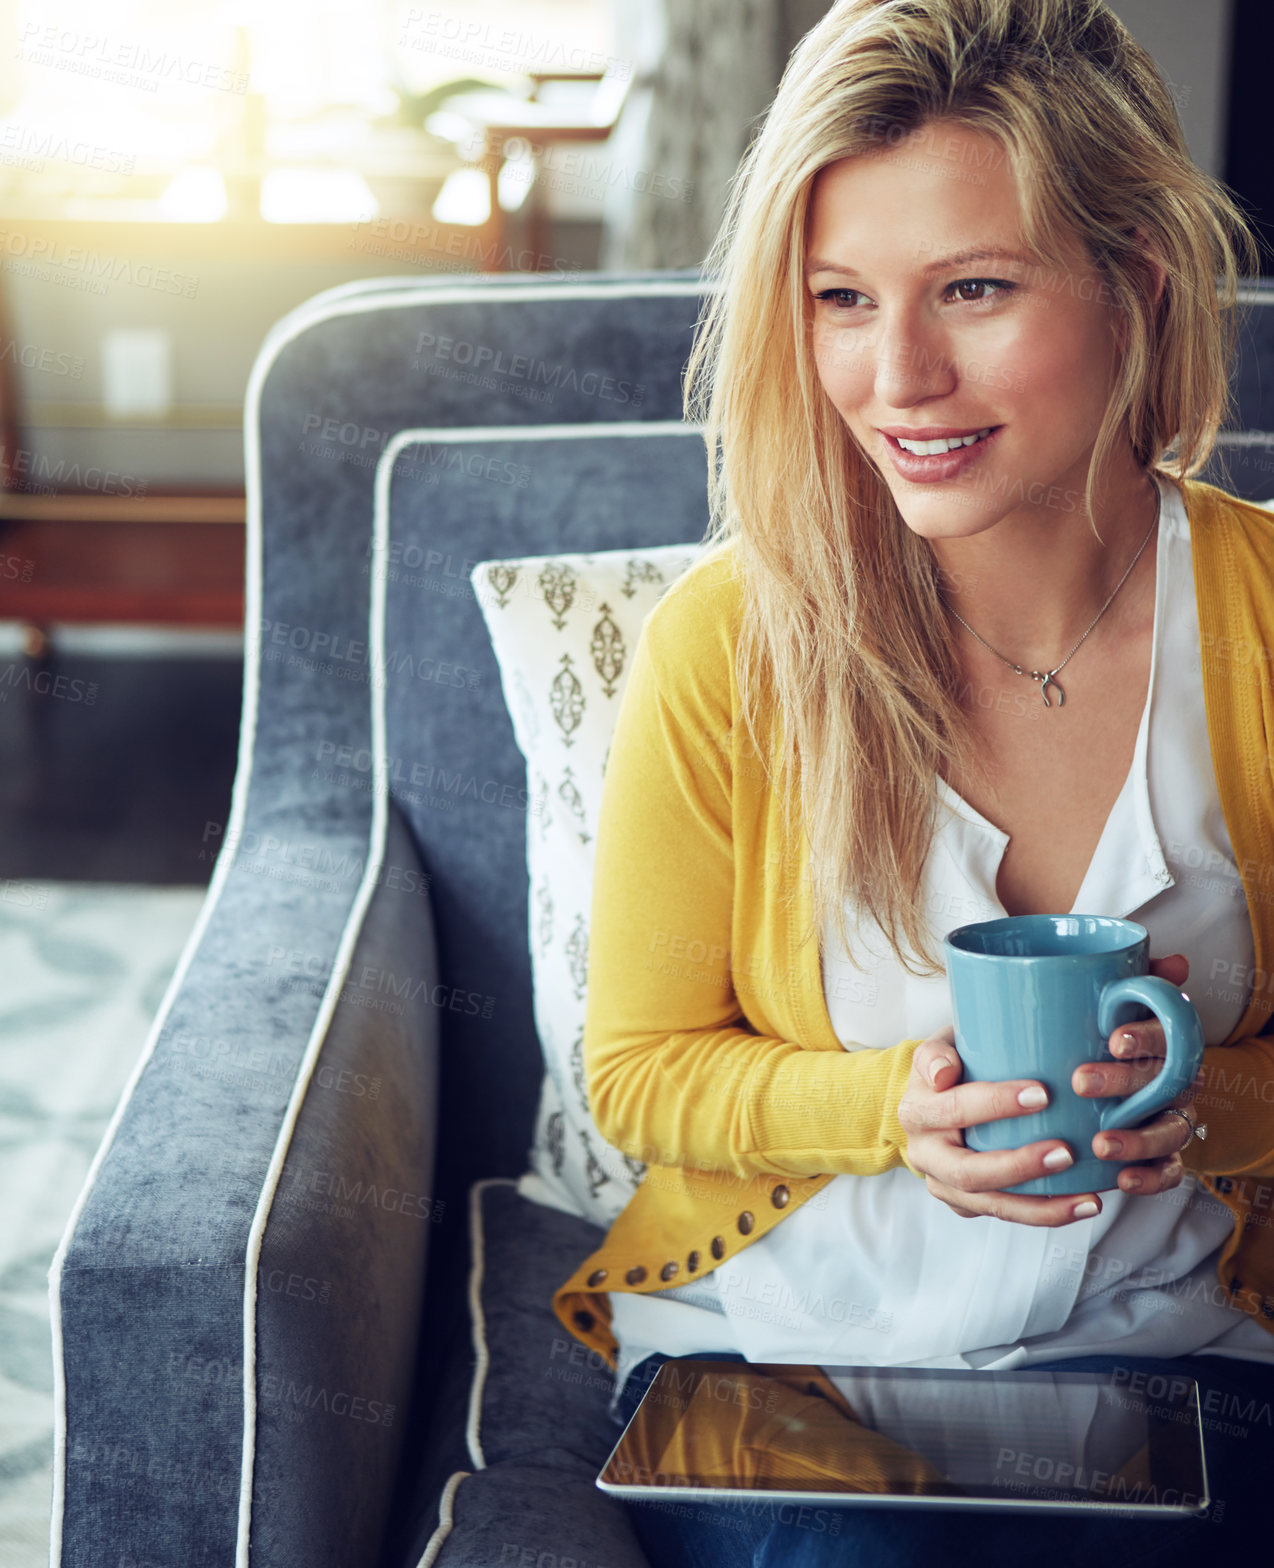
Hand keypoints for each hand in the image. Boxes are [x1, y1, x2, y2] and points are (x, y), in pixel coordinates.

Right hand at [898, 1028, 1103, 1225]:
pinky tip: (1080, 1205)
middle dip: (1019, 1166)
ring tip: (1087, 1199)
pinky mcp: (964, 1203)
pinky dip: (1044, 1214)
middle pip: (968, 1172)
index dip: (996, 1104)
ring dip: (1041, 1206)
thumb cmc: (950, 1066)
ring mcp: (943, 1184)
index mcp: (917, 1111)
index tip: (1043, 1094)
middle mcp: (924, 1154)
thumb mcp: (939, 1046)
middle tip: (1065, 1153)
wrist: (935, 1101)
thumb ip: (937, 1053)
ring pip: (990, 1206)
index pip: (954, 1109)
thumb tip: (943, 1072)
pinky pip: (1004, 1214)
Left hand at [1072, 952, 1199, 1195]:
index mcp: (1161, 1041)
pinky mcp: (1162, 1155)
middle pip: (1165, 1081)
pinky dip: (1150, 1178)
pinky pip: (1169, 1171)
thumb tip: (1176, 962)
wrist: (1081, 1089)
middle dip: (1125, 1082)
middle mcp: (1174, 1079)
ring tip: (1101, 1142)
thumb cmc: (1090, 1037)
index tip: (1113, 1039)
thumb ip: (1126, 980)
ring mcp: (1170, 1118)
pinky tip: (1122, 1179)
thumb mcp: (1098, 1007)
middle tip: (1082, 1081)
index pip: (1167, 1033)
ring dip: (1138, 1138)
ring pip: (1170, 1130)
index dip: (1146, 1036)